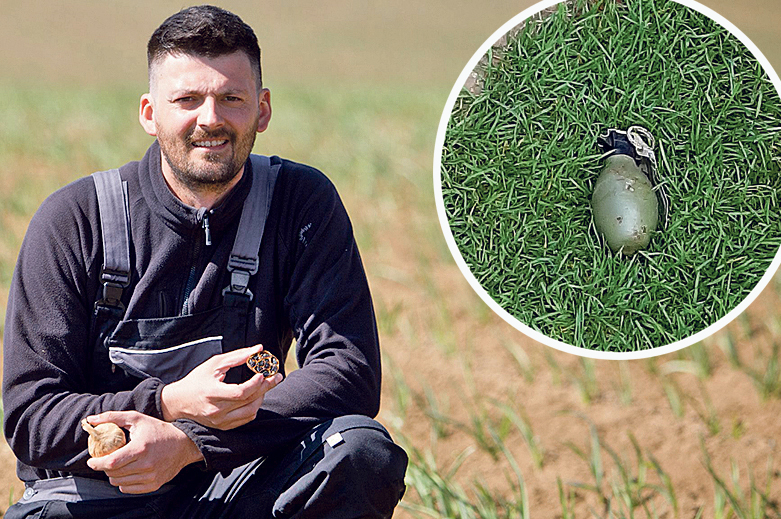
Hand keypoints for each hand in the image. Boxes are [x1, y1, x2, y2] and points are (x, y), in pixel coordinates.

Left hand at [86, 411, 202, 493]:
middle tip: (107, 459)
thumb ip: (112, 418)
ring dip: (113, 475)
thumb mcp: (137, 419)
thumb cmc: (158, 430)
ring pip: (119, 483)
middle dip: (104, 467)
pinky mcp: (154, 485)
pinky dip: (123, 482)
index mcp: (140, 448)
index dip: (97, 463)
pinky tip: (128, 472)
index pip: (111, 462)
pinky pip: (128, 489)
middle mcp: (146, 465)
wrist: (183, 444)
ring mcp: (151, 477)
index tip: (91, 460)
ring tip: (119, 465)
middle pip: (113, 474)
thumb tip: (91, 420)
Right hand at [160, 345, 282, 429]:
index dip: (255, 383)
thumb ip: (237, 356)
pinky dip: (254, 407)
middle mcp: (217, 411)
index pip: (240, 392)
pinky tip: (255, 396)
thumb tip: (258, 349)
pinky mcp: (223, 427)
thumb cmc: (196, 380)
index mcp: (212, 394)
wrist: (178, 402)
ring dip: (261, 397)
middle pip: (249, 401)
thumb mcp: (214, 364)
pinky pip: (246, 419)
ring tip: (265, 385)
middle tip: (276, 376)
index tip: (264, 373)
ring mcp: (220, 421)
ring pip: (251, 412)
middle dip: (266, 387)